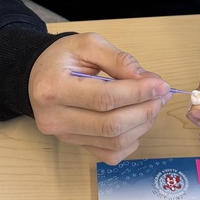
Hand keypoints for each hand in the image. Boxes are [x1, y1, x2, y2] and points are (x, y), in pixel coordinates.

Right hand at [28, 33, 171, 162]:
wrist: (38, 76)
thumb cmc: (61, 58)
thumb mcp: (87, 44)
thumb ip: (117, 59)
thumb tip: (145, 79)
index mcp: (54, 88)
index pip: (104, 98)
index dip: (137, 93)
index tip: (160, 85)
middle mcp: (55, 118)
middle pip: (110, 125)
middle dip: (144, 111)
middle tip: (161, 95)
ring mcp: (63, 136)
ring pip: (113, 142)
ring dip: (141, 126)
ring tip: (152, 105)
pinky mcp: (74, 145)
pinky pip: (109, 154)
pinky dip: (130, 142)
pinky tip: (136, 123)